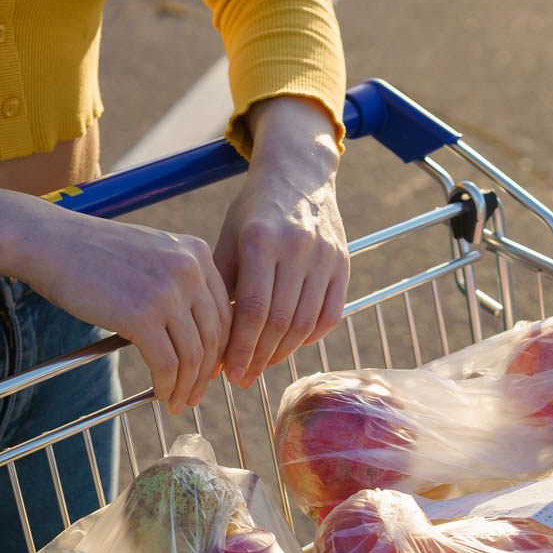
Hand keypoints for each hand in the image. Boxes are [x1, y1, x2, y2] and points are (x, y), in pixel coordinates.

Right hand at [0, 183, 229, 412]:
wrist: (48, 242)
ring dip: (186, 385)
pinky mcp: (142, 316)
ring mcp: (168, 292)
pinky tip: (159, 394)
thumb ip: (176, 280)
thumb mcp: (149, 254)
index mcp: (196, 252)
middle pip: (214, 335)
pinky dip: (166, 386)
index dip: (221, 347)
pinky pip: (167, 364)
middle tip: (194, 394)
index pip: (225, 310)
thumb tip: (192, 329)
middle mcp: (190, 269)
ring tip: (175, 401)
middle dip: (206, 372)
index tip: (209, 369)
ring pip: (193, 355)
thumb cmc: (91, 252)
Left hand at [214, 96, 347, 388]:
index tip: (229, 373)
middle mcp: (297, 247)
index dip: (241, 348)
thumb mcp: (228, 240)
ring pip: (306, 323)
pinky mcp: (344, 262)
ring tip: (262, 364)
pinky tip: (290, 344)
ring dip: (283, 353)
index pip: (254, 310)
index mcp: (261, 240)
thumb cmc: (253, 213)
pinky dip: (310, 337)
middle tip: (243, 378)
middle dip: (260, 357)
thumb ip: (220, 290)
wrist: (298, 174)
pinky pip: (330, 315)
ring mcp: (325, 255)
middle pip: (281, 322)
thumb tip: (208, 348)